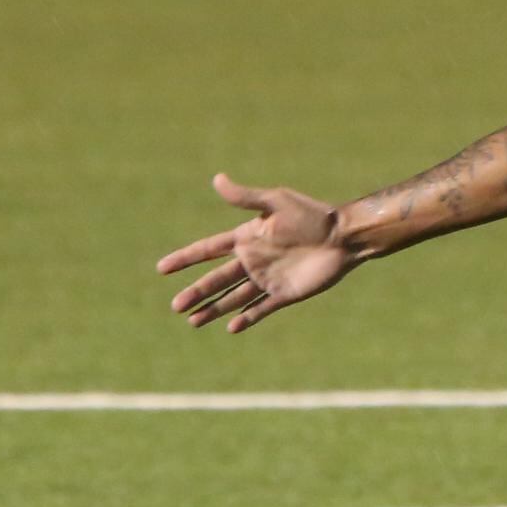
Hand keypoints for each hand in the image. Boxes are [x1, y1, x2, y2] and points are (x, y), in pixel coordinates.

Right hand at [156, 173, 355, 333]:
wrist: (345, 237)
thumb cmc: (313, 215)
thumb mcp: (277, 201)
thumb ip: (245, 197)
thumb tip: (216, 179)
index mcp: (248, 238)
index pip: (208, 250)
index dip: (185, 258)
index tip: (162, 268)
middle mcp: (254, 260)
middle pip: (217, 279)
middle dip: (196, 292)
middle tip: (175, 306)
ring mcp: (268, 278)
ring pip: (234, 298)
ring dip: (214, 309)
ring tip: (192, 321)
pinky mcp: (285, 294)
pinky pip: (261, 309)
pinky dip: (246, 318)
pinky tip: (230, 327)